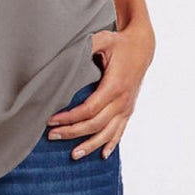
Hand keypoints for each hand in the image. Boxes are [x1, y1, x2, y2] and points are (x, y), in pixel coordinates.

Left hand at [46, 21, 154, 159]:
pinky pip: (120, 132)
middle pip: (95, 124)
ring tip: (73, 155)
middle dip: (72, 132)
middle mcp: (122, 100)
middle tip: (51, 136)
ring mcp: (127, 107)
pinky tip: (102, 155)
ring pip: (107, 133)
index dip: (70, 117)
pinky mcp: (129, 109)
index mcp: (114, 85)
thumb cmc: (119, 43)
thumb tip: (68, 51)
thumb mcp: (103, 39)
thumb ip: (88, 45)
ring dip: (89, 145)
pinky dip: (111, 144)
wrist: (142, 47)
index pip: (89, 109)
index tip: (52, 120)